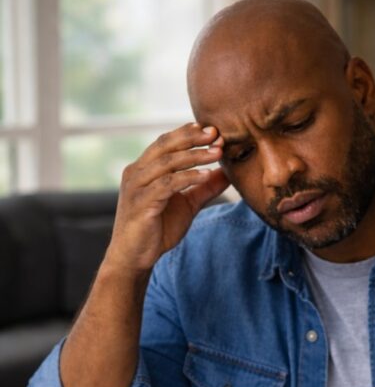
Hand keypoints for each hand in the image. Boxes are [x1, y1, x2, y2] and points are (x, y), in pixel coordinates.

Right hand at [106, 123, 227, 273]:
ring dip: (194, 156)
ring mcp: (136, 187)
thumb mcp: (187, 205)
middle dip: (192, 138)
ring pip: (167, 163)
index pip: (165, 143)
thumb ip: (204, 188)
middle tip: (215, 134)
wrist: (136, 257)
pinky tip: (206, 175)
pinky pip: (167, 185)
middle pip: (165, 146)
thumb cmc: (158, 229)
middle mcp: (136, 172)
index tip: (211, 129)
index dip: (187, 133)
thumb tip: (227, 173)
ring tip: (217, 153)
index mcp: (144, 169)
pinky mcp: (141, 203)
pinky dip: (188, 178)